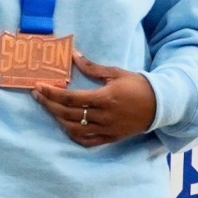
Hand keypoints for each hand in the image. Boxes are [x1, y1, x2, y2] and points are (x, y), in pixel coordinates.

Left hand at [32, 54, 156, 146]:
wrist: (161, 105)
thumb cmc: (138, 86)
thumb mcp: (116, 73)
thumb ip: (92, 67)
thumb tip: (73, 56)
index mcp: (105, 98)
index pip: (71, 99)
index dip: (52, 93)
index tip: (38, 86)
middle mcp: (104, 116)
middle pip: (68, 114)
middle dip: (49, 104)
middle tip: (37, 95)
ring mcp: (107, 129)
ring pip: (75, 129)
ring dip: (57, 119)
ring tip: (48, 107)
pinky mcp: (111, 138)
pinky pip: (87, 141)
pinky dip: (73, 135)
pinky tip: (64, 126)